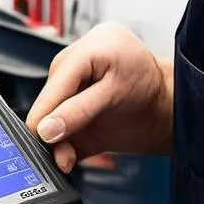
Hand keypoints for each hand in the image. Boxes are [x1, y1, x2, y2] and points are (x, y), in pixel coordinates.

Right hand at [26, 22, 172, 172]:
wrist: (163, 104)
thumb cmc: (149, 89)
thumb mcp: (115, 96)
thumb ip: (79, 112)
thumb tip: (46, 130)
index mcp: (90, 47)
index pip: (55, 83)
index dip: (44, 112)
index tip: (40, 139)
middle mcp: (75, 60)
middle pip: (48, 99)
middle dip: (51, 130)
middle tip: (62, 156)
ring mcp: (71, 80)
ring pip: (48, 114)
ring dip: (56, 139)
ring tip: (67, 156)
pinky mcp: (70, 98)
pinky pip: (56, 124)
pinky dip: (60, 143)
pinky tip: (66, 155)